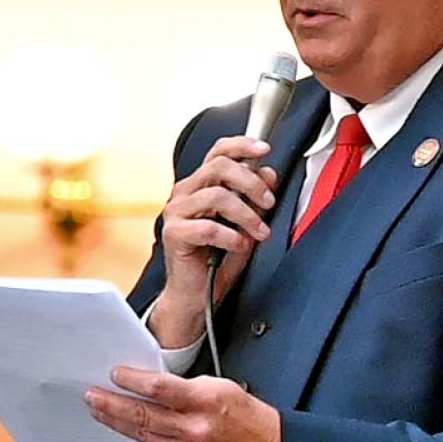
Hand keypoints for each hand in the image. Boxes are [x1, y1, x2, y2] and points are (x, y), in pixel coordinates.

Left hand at [85, 368, 283, 441]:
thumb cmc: (250, 418)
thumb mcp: (222, 387)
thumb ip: (187, 387)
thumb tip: (153, 385)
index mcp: (206, 402)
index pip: (159, 388)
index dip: (132, 381)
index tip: (116, 375)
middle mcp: (195, 430)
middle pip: (143, 415)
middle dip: (112, 405)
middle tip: (93, 396)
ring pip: (144, 435)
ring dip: (119, 422)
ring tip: (102, 411)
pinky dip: (144, 438)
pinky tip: (134, 429)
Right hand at [152, 136, 279, 348]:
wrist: (198, 295)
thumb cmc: (219, 258)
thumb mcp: (246, 223)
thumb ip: (255, 198)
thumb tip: (269, 173)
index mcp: (201, 184)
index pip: (218, 152)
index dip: (242, 145)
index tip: (265, 150)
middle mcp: (185, 192)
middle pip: (219, 167)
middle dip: (251, 183)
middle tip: (269, 202)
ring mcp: (176, 212)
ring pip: (216, 196)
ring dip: (246, 214)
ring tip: (260, 232)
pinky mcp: (173, 234)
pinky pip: (207, 227)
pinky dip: (230, 236)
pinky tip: (239, 245)